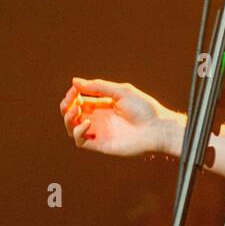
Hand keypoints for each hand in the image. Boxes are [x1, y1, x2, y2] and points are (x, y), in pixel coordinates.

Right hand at [58, 77, 177, 157]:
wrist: (157, 129)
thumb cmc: (144, 109)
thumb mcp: (121, 92)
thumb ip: (98, 87)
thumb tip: (74, 81)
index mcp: (104, 106)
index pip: (80, 101)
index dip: (73, 95)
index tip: (74, 89)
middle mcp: (100, 119)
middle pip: (73, 114)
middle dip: (66, 105)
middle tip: (70, 100)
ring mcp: (99, 132)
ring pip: (72, 128)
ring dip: (68, 118)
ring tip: (76, 110)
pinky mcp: (101, 144)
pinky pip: (80, 141)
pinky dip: (78, 132)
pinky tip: (87, 123)